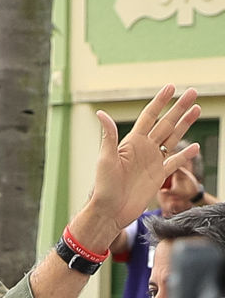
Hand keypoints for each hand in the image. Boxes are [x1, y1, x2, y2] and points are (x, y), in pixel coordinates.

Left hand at [87, 85, 199, 238]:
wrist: (110, 211)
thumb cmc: (103, 187)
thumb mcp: (105, 159)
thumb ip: (108, 136)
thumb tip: (101, 113)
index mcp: (131, 142)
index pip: (149, 116)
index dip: (160, 101)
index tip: (171, 86)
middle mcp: (143, 149)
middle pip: (165, 123)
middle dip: (179, 108)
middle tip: (193, 92)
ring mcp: (152, 162)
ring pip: (172, 138)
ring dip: (185, 124)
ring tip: (197, 109)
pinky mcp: (158, 177)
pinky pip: (174, 163)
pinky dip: (185, 155)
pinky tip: (195, 146)